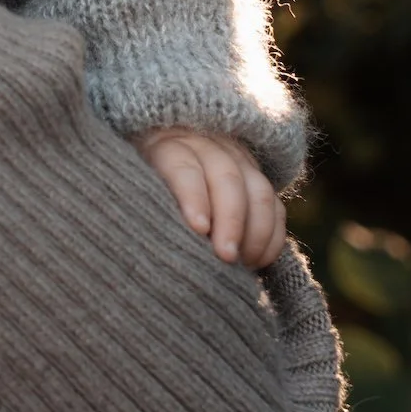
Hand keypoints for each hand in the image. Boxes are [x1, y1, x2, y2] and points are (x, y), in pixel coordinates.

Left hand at [136, 126, 287, 267]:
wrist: (164, 152)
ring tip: (244, 264)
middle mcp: (207, 147)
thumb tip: (155, 243)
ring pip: (259, 190)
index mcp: (168, 147)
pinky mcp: (257, 179)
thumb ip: (149, 206)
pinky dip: (272, 236)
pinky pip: (276, 206)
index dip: (193, 196)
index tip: (198, 228)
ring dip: (256, 231)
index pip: (183, 167)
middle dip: (230, 220)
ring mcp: (237, 160)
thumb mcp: (134, 186)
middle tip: (226, 256)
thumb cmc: (141, 185)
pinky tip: (259, 260)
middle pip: (227, 178)